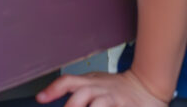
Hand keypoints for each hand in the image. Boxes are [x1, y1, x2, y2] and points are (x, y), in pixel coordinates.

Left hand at [37, 70, 167, 106]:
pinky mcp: (126, 105)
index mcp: (89, 82)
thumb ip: (77, 91)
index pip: (67, 81)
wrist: (146, 87)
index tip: (40, 98)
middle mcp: (100, 88)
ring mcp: (113, 97)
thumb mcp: (94, 85)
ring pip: (98, 103)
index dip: (53, 89)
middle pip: (82, 93)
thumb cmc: (116, 89)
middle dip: (72, 106)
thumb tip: (53, 100)